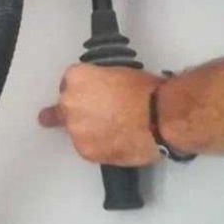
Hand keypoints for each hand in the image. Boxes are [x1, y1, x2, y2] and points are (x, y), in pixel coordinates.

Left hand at [38, 63, 163, 165]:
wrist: (158, 118)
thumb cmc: (145, 91)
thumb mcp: (118, 73)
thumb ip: (99, 83)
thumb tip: (100, 93)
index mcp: (76, 77)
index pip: (68, 83)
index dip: (82, 91)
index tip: (92, 96)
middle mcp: (68, 103)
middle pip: (65, 107)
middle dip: (79, 111)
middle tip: (100, 115)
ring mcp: (75, 129)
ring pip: (76, 130)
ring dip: (89, 130)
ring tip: (114, 131)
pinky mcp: (85, 151)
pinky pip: (87, 148)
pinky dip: (98, 146)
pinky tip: (116, 142)